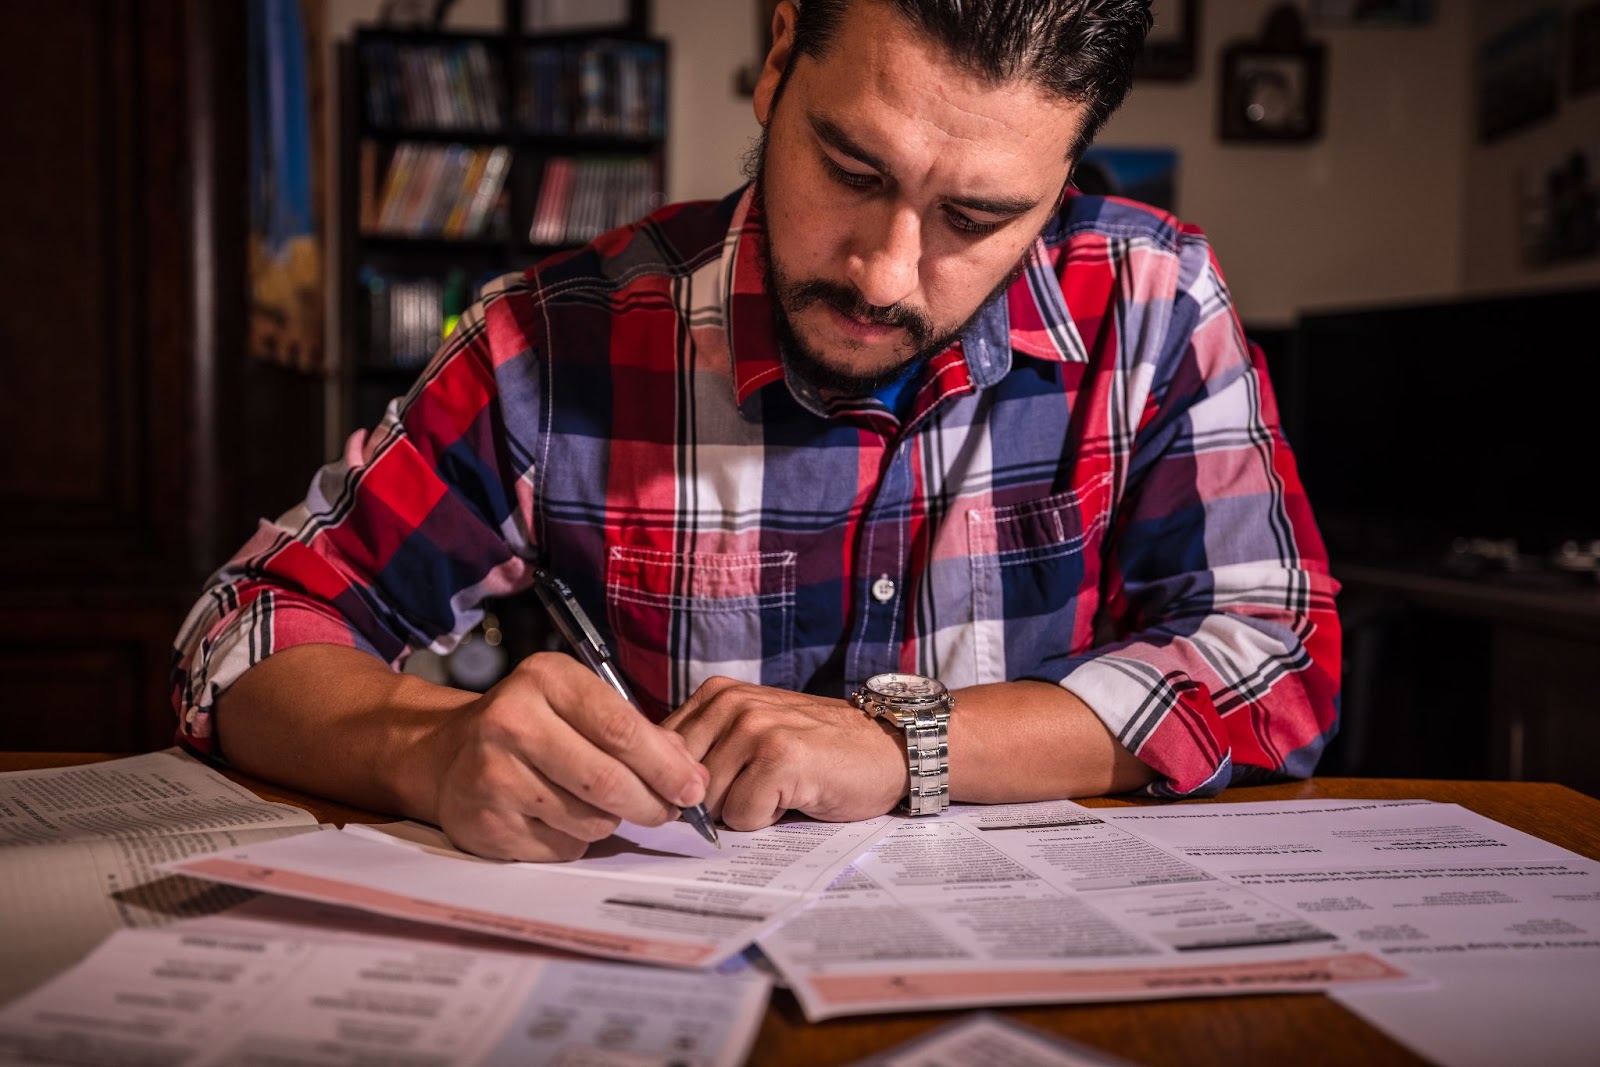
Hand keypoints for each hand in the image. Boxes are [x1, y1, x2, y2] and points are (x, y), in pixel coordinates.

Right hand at [427, 652, 709, 861]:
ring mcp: (494, 776)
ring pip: (590, 820)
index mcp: (545, 679)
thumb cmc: (534, 725)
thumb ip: (638, 733)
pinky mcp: (486, 825)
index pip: (620, 728)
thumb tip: (692, 776)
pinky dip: (578, 839)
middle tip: (670, 811)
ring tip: (600, 803)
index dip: (665, 765)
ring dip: (612, 820)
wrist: (450, 754)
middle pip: (607, 781)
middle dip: (652, 803)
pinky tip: (560, 818)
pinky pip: (563, 846)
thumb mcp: (580, 705)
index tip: (693, 788)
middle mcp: (512, 722)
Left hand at [662, 677, 907, 830]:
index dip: (681, 786)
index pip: (658, 753)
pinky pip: (742, 816)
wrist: (885, 748)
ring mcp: (756, 728)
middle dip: (714, 802)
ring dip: (744, 810)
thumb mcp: (750, 735)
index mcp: (716, 694)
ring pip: (710, 803)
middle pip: (681, 784)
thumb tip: (650, 794)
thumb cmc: (816, 751)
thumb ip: (703, 752)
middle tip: (759, 787)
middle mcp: (730, 704)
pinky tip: (796, 795)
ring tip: (779, 788)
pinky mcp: (781, 757)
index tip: (716, 789)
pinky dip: (767, 819)